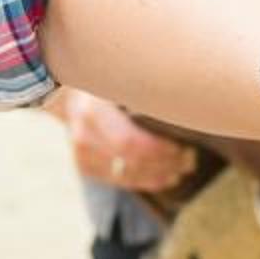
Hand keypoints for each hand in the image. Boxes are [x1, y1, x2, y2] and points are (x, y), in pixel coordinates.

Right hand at [58, 89, 194, 194]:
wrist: (69, 88)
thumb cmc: (105, 79)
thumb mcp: (119, 77)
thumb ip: (143, 88)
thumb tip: (184, 95)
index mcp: (94, 109)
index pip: (129, 141)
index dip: (160, 149)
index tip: (185, 145)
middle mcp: (84, 132)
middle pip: (131, 160)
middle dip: (164, 162)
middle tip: (190, 158)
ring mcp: (81, 152)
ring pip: (126, 174)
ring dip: (159, 174)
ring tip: (182, 168)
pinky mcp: (85, 165)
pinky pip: (118, 180)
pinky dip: (145, 181)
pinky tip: (166, 177)